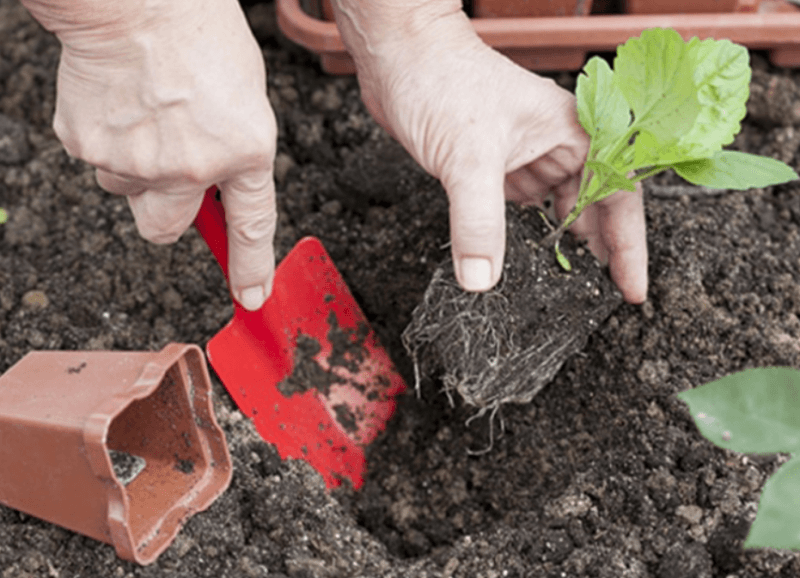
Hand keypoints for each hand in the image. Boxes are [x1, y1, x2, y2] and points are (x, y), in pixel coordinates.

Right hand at [21, 0, 277, 309]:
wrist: (134, 0)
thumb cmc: (199, 32)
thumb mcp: (245, 98)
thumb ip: (235, 151)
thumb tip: (216, 189)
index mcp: (245, 151)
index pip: (252, 227)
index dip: (251, 268)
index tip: (250, 297)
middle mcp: (191, 167)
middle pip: (165, 230)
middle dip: (166, 213)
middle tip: (167, 176)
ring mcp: (136, 160)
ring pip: (127, 191)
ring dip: (135, 168)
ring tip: (143, 114)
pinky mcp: (88, 146)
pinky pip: (97, 161)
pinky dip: (107, 141)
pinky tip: (119, 102)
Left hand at [333, 3, 646, 302]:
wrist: (399, 57)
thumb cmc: (443, 80)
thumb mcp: (468, 157)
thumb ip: (478, 221)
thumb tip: (482, 278)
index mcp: (574, 131)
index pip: (618, 195)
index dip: (629, 246)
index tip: (631, 288)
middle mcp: (555, 145)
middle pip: (592, 207)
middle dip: (598, 252)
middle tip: (599, 297)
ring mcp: (524, 156)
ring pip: (554, 210)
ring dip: (559, 245)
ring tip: (564, 286)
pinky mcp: (493, 168)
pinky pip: (519, 210)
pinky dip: (523, 236)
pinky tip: (520, 260)